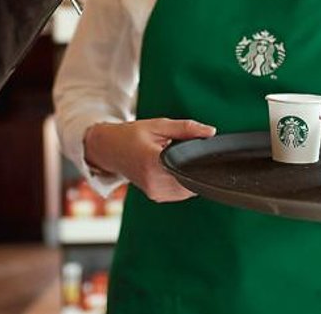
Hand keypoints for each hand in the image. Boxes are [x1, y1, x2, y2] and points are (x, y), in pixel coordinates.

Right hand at [84, 119, 215, 202]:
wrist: (109, 149)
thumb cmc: (132, 135)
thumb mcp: (158, 125)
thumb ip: (186, 128)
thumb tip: (211, 132)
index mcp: (153, 162)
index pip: (187, 169)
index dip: (199, 162)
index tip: (202, 153)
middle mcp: (153, 181)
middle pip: (190, 180)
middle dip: (193, 167)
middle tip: (182, 151)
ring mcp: (154, 192)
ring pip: (187, 189)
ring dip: (187, 175)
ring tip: (172, 159)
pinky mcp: (155, 196)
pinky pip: (179, 193)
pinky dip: (181, 182)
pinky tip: (170, 169)